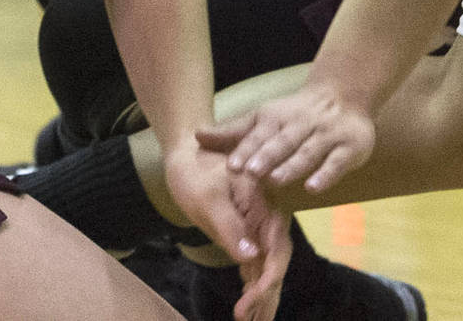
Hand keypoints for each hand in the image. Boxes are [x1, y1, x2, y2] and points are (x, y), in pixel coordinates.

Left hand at [163, 139, 289, 320]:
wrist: (186, 156)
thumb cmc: (196, 173)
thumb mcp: (209, 198)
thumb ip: (230, 226)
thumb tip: (250, 257)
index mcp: (264, 204)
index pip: (276, 248)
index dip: (268, 279)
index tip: (250, 303)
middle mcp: (266, 218)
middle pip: (274, 262)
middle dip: (265, 295)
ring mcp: (257, 228)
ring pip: (266, 268)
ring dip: (262, 297)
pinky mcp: (244, 235)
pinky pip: (254, 266)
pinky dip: (253, 288)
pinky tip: (249, 310)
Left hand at [194, 78, 377, 195]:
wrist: (343, 95)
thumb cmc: (294, 115)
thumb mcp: (263, 119)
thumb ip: (233, 132)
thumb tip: (195, 135)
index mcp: (278, 117)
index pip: (260, 134)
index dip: (246, 149)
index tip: (231, 166)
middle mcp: (302, 124)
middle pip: (283, 142)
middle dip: (267, 156)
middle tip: (250, 172)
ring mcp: (326, 134)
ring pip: (308, 151)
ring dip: (292, 165)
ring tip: (275, 180)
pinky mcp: (349, 147)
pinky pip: (336, 162)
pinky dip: (325, 174)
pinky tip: (312, 188)